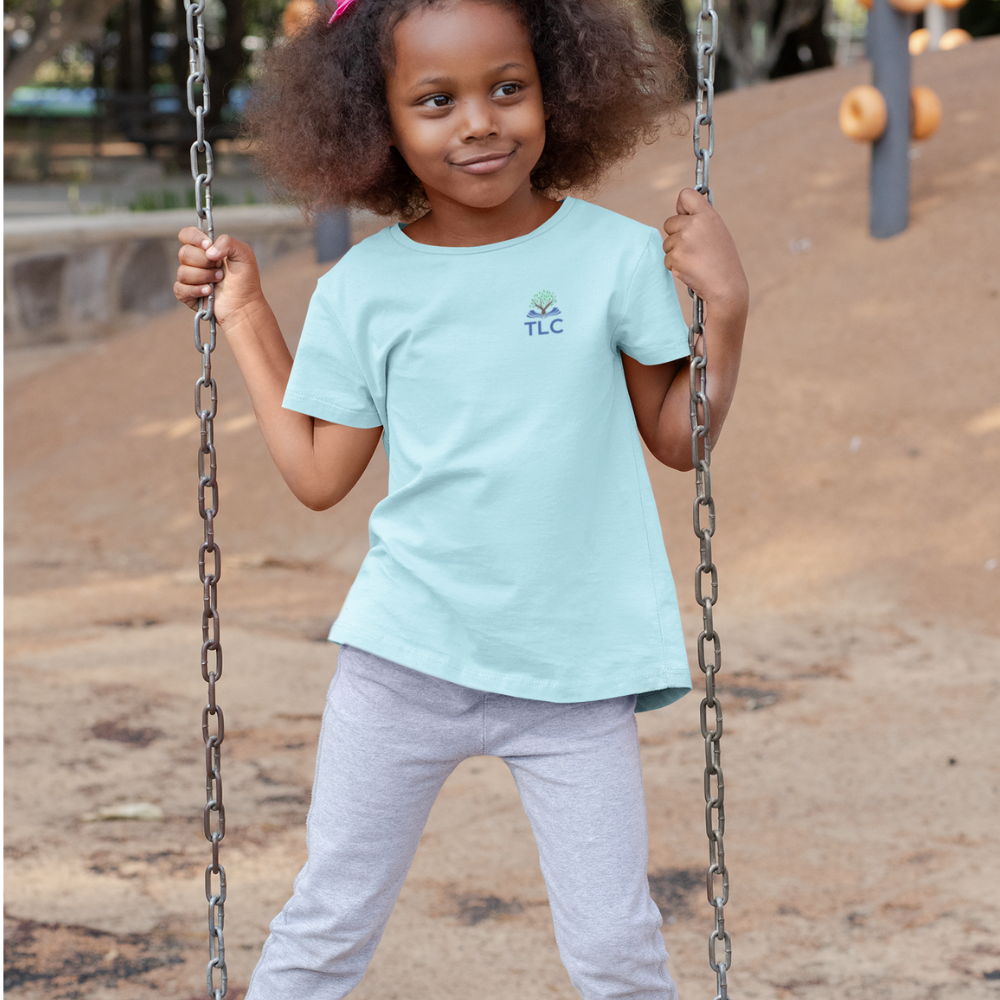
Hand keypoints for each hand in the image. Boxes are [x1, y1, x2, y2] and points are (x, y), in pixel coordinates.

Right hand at [174, 228, 263, 326]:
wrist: (245, 305)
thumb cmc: (245, 280)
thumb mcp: (243, 254)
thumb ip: (227, 242)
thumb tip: (209, 252)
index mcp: (205, 248)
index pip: (186, 235)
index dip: (194, 238)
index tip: (208, 246)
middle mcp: (195, 261)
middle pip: (184, 253)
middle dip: (205, 262)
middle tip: (221, 270)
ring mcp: (190, 278)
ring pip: (183, 272)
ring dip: (204, 277)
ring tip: (219, 281)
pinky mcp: (187, 294)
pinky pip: (180, 288)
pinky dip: (196, 290)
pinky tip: (209, 292)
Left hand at [663, 188, 747, 315]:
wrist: (726, 286)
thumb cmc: (723, 261)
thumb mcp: (717, 232)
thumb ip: (700, 221)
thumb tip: (680, 213)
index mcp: (707, 215)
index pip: (685, 195)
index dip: (681, 206)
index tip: (684, 215)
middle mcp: (694, 224)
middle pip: (669, 222)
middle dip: (675, 235)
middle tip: (693, 247)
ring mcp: (683, 241)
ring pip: (666, 243)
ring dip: (676, 252)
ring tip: (695, 260)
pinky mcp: (675, 257)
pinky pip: (667, 259)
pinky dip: (675, 266)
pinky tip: (691, 269)